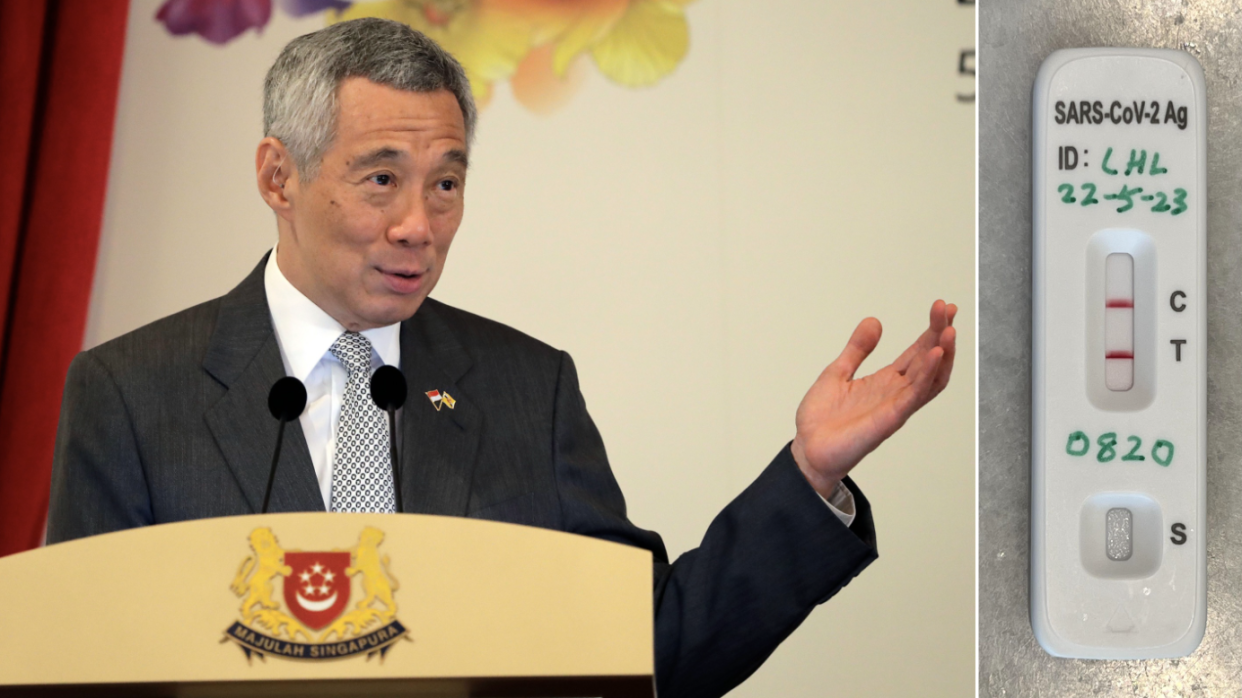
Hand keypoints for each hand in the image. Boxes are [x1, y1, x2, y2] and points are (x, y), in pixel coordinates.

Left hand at [791, 300, 956, 497]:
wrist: (808, 449)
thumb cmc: (823, 419)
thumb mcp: (838, 372)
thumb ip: (857, 349)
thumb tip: (874, 321)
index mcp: (886, 381)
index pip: (917, 352)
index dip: (931, 330)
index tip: (943, 307)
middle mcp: (897, 393)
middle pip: (929, 360)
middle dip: (940, 333)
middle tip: (948, 307)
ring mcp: (896, 406)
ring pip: (930, 378)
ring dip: (942, 353)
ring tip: (949, 328)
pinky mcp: (890, 419)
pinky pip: (915, 395)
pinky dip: (927, 373)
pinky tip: (935, 353)